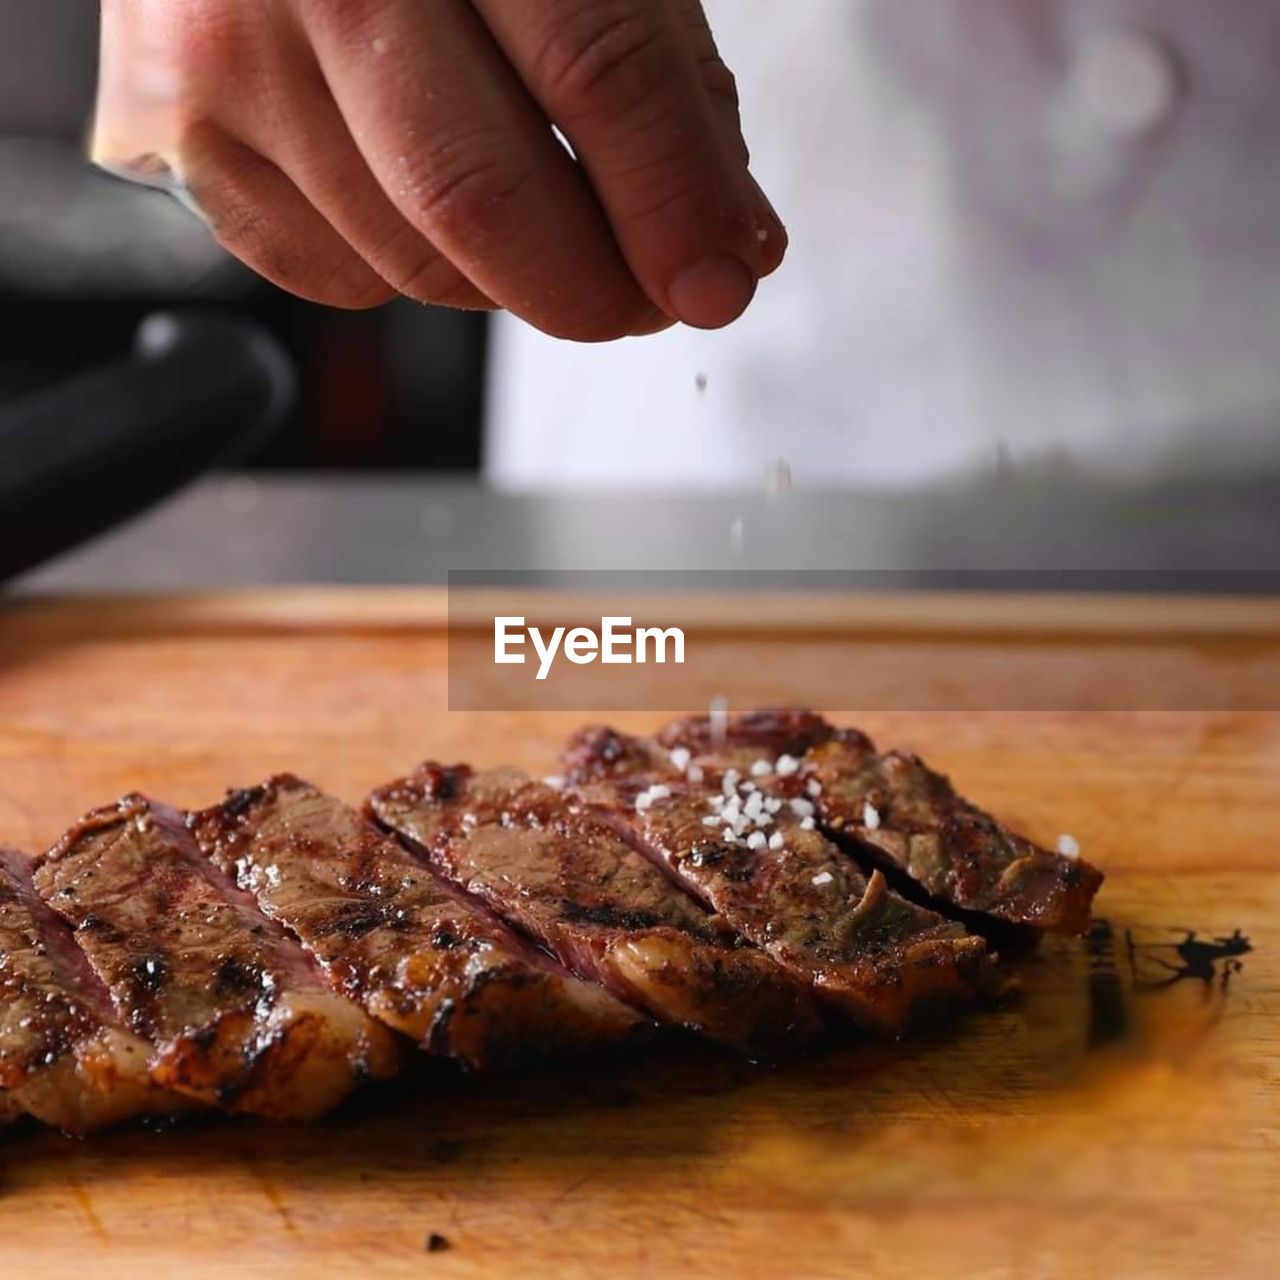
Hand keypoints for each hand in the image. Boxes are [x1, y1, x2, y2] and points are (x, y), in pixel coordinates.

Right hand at [94, 0, 786, 338]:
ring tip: (543, 231)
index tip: (722, 282)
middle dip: (595, 288)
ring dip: (513, 283)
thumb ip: (657, 74)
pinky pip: (339, 275)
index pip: (600, 71)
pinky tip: (429, 206)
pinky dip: (415, 270)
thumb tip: (725, 241)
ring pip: (417, 260)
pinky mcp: (181, 135)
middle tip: (647, 301)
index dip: (676, 200)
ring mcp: (229, 53)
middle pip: (484, 197)